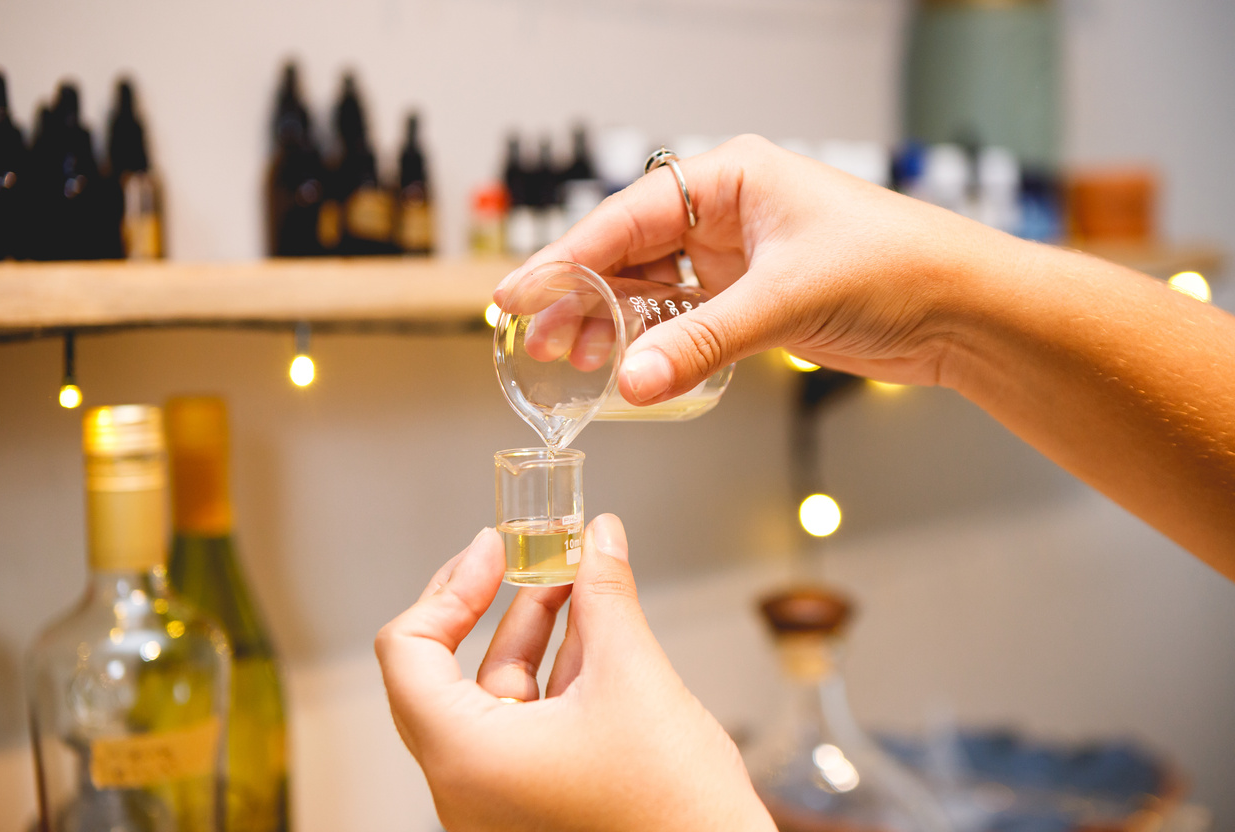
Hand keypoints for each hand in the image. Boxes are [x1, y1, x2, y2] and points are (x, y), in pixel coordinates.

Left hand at [375, 515, 776, 831]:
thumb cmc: (673, 810)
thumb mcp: (634, 677)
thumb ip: (605, 595)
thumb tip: (599, 537)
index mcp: (466, 759)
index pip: (407, 652)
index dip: (450, 588)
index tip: (492, 550)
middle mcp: (466, 789)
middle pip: (444, 672)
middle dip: (491, 605)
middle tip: (520, 556)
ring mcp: (497, 803)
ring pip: (492, 696)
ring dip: (531, 632)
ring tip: (573, 581)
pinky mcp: (531, 806)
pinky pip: (522, 726)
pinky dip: (551, 675)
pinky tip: (589, 630)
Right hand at [495, 133, 1006, 403]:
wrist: (963, 309)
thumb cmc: (898, 267)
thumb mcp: (787, 300)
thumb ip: (701, 342)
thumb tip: (629, 381)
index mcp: (732, 179)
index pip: (627, 216)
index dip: (566, 257)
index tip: (519, 292)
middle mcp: (727, 213)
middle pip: (629, 252)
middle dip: (580, 296)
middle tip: (533, 337)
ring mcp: (737, 258)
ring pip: (651, 289)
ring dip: (611, 325)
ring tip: (569, 361)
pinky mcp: (752, 301)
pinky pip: (683, 320)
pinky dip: (652, 344)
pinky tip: (624, 367)